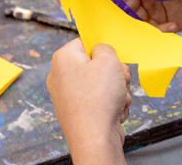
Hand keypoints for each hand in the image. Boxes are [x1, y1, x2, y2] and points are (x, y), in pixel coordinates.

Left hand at [46, 39, 130, 163]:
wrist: (95, 139)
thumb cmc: (99, 99)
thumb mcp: (108, 61)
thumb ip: (105, 48)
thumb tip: (101, 52)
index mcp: (63, 58)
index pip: (85, 42)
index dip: (103, 51)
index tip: (112, 59)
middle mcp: (61, 76)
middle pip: (95, 64)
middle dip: (114, 73)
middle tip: (120, 79)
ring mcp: (68, 96)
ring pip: (102, 83)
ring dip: (117, 90)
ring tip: (118, 98)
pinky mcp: (78, 112)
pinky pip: (100, 100)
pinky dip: (111, 104)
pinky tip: (114, 111)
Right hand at [111, 0, 181, 33]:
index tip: (116, 2)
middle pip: (126, 2)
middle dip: (128, 11)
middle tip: (139, 17)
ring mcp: (154, 7)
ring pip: (135, 18)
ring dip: (142, 23)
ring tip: (158, 24)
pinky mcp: (161, 23)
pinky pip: (149, 30)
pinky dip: (156, 31)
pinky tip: (173, 26)